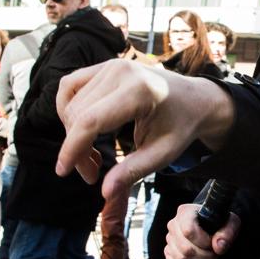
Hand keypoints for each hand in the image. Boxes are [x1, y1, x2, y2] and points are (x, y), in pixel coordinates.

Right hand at [55, 59, 234, 199]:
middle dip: (77, 148)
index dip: (72, 149)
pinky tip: (83, 130)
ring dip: (71, 132)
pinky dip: (69, 111)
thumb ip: (134, 171)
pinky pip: (70, 86)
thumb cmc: (181, 126)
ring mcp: (111, 64)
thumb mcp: (163, 153)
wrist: (196, 99)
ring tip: (91, 154)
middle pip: (77, 114)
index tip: (63, 172)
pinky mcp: (105, 65)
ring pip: (69, 102)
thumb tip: (105, 193)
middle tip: (93, 172)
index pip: (90, 121)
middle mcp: (121, 71)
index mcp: (139, 91)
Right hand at [164, 202, 240, 258]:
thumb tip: (218, 247)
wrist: (214, 229)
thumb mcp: (231, 223)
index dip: (203, 242)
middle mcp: (174, 225)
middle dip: (204, 257)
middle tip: (216, 257)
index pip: (189, 231)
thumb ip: (228, 232)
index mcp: (185, 213)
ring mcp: (170, 241)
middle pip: (185, 248)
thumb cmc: (221, 223)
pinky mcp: (169, 254)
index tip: (213, 245)